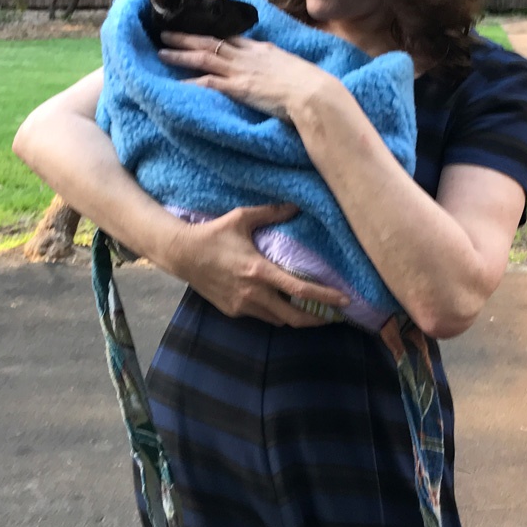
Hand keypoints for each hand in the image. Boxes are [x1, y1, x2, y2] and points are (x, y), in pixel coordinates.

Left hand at [157, 30, 332, 120]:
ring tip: (162, 51)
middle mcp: (247, 56)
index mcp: (260, 49)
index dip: (210, 33)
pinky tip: (176, 85)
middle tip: (165, 33)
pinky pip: (208, 83)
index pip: (230, 37)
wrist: (314, 93)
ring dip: (181, 54)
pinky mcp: (238, 88)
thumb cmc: (310, 84)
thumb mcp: (291, 67)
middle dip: (186, 37)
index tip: (196, 30)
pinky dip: (191, 83)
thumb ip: (277, 65)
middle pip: (210, 41)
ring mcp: (241, 71)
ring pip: (204, 57)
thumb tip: (275, 67)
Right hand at [165, 202, 349, 326]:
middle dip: (316, 320)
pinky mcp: (233, 311)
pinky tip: (281, 304)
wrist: (182, 255)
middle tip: (333, 315)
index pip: (300, 290)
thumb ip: (271, 213)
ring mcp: (242, 305)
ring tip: (312, 312)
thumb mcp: (242, 218)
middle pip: (293, 318)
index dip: (325, 298)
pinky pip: (261, 317)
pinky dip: (275, 314)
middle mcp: (253, 293)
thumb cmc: (213, 235)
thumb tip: (296, 205)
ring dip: (295, 318)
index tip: (344, 301)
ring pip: (278, 321)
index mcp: (259, 271)